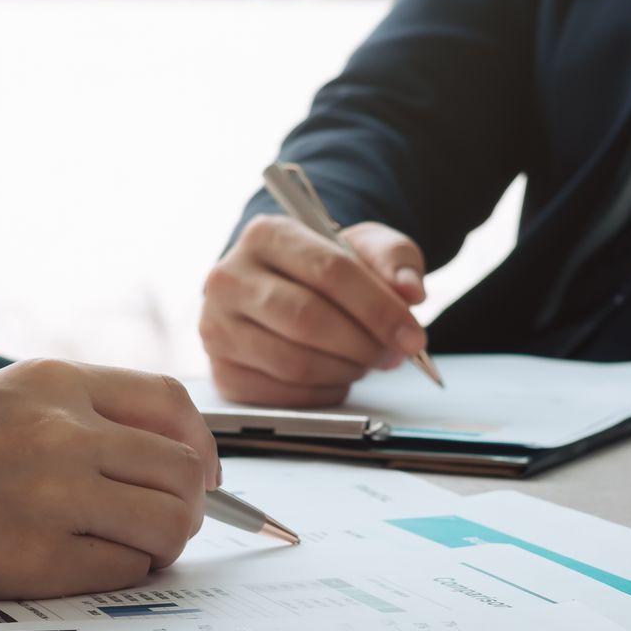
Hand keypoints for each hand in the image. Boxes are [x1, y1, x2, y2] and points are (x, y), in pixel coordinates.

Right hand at [0, 359, 216, 599]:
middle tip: (166, 523)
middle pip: (182, 468)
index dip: (200, 444)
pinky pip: (123, 570)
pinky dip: (123, 575)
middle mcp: (62, 429)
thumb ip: (72, 415)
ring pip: (167, 523)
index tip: (202, 471)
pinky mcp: (33, 558)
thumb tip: (155, 456)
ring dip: (162, 543)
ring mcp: (52, 493)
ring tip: (129, 549)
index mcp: (54, 381)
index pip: (170, 403)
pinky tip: (88, 569)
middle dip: (189, 504)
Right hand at [200, 215, 428, 406]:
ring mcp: (218, 328)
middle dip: (364, 344)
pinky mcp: (222, 373)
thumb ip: (394, 260)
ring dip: (346, 371)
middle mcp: (229, 278)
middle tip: (394, 354)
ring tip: (366, 361)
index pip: (329, 271)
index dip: (378, 309)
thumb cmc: (327, 268)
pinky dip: (324, 393)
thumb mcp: (366, 247)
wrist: (286, 288)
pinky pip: (283, 396)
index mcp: (266, 234)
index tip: (413, 336)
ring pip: (295, 363)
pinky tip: (338, 376)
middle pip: (308, 320)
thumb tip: (410, 292)